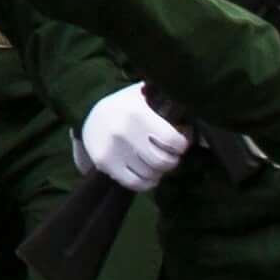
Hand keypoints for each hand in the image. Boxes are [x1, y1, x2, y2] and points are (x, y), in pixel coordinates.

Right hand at [76, 83, 190, 194]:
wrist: (87, 112)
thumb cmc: (125, 105)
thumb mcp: (144, 96)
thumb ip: (167, 104)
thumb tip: (193, 123)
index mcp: (137, 113)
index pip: (173, 141)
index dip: (182, 145)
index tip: (179, 142)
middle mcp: (123, 132)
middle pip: (163, 162)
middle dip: (171, 161)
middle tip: (168, 155)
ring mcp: (112, 149)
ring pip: (151, 175)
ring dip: (158, 172)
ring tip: (155, 162)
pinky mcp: (104, 163)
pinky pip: (135, 184)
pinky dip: (146, 182)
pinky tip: (146, 173)